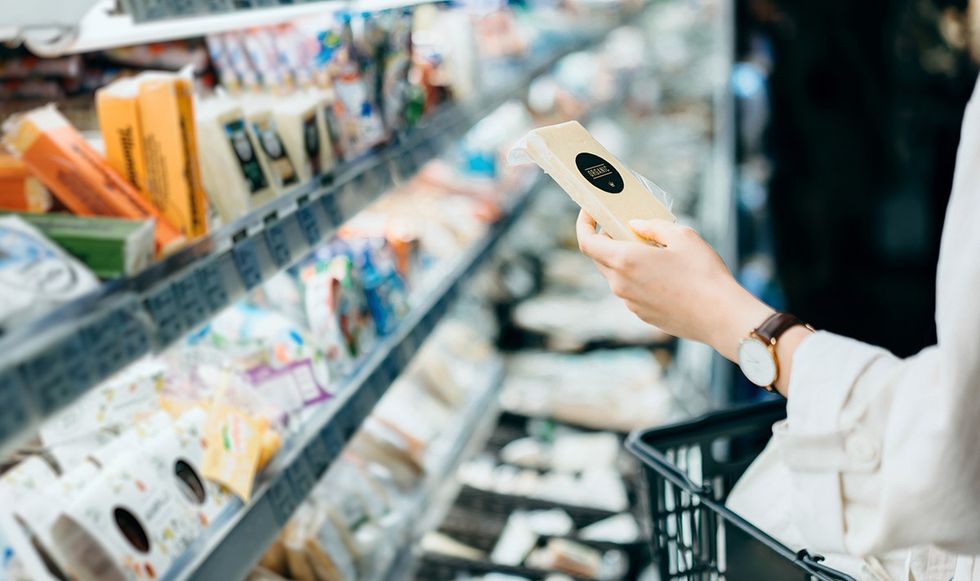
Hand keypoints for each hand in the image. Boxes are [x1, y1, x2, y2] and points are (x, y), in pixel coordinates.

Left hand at [575, 211, 773, 360]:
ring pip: (615, 275)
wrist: (720, 316)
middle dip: (606, 239)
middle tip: (624, 225)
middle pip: (599, 258)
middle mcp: (620, 284)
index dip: (583, 224)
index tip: (590, 212)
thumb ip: (653, 226)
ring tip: (650, 248)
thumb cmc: (703, 274)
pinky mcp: (642, 314)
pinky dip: (636, 277)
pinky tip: (661, 272)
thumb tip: (635, 225)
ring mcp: (630, 302)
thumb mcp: (683, 236)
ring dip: (624, 259)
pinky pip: (630, 290)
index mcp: (625, 261)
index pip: (587, 242)